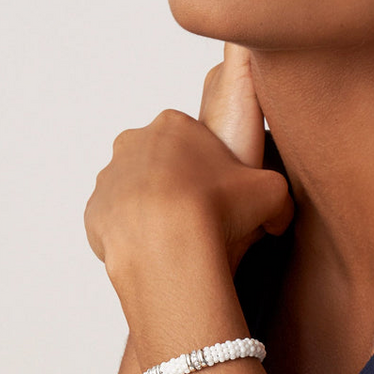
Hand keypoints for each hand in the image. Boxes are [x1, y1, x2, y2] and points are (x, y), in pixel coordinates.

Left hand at [85, 44, 293, 290]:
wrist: (169, 247)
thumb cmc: (219, 209)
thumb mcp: (272, 191)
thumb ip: (278, 194)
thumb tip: (279, 216)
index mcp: (175, 124)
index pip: (193, 136)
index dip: (212, 163)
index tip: (222, 188)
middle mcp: (135, 141)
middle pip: (162, 159)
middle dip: (179, 181)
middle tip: (204, 211)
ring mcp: (110, 176)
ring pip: (137, 189)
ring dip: (155, 206)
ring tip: (181, 235)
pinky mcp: (94, 211)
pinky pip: (117, 219)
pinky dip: (135, 232)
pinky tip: (159, 249)